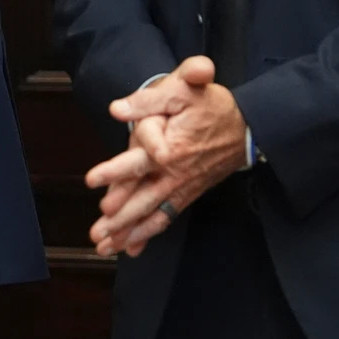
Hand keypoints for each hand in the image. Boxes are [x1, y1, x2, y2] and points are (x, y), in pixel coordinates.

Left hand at [86, 56, 247, 256]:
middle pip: (142, 199)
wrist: (248, 127)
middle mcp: (174, 173)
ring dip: (128, 233)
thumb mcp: (184, 89)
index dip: (115, 172)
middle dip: (118, 218)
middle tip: (96, 233)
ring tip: (104, 248)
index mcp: (171, 147)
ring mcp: (181, 187)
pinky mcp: (187, 195)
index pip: (138, 162)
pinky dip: (148, 234)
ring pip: (152, 215)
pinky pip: (166, 218)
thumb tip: (117, 109)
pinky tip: (131, 249)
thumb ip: (150, 99)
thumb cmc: (212, 105)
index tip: (91, 180)